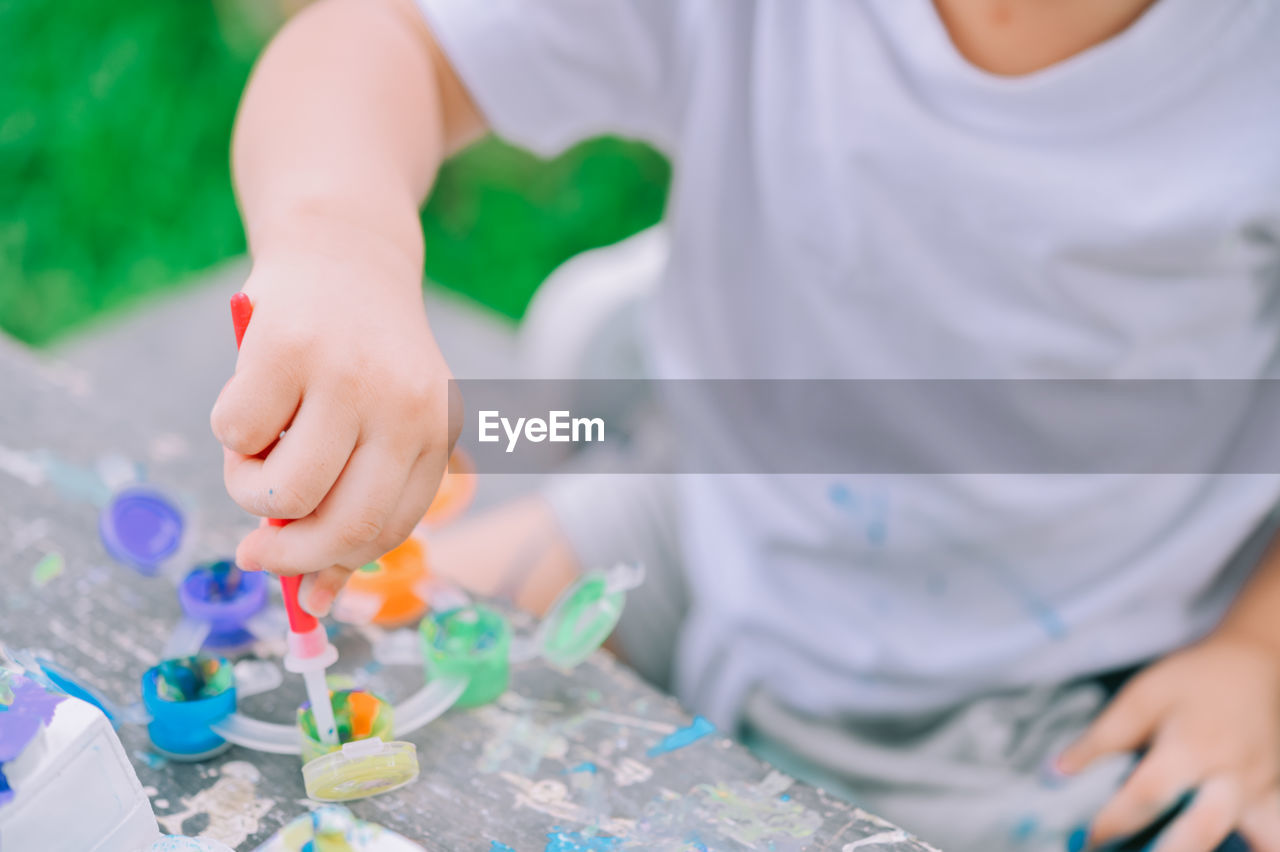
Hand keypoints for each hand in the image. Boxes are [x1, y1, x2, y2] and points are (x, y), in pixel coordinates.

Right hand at [211, 239, 459, 614]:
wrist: (344, 250)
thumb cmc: (356, 357)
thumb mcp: (376, 425)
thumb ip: (351, 505)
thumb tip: (314, 600)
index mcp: (434, 429)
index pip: (389, 528)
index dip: (337, 564)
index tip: (298, 582)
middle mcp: (404, 405)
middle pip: (344, 525)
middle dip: (289, 556)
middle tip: (254, 554)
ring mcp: (347, 375)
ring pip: (284, 492)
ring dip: (250, 489)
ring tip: (254, 454)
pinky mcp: (287, 347)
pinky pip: (237, 434)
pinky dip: (230, 432)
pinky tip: (252, 392)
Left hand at [1058, 634, 1279, 851]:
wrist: (1253, 666)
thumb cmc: (1190, 681)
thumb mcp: (1140, 699)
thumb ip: (1100, 740)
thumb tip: (1054, 775)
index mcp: (1191, 748)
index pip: (1147, 795)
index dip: (1112, 822)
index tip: (1085, 840)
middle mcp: (1232, 778)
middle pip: (1199, 835)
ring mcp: (1261, 794)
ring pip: (1255, 844)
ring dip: (1203, 851)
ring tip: (1163, 849)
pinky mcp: (1278, 801)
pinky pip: (1273, 839)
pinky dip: (1257, 846)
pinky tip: (1232, 848)